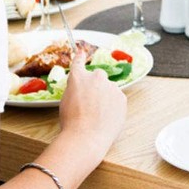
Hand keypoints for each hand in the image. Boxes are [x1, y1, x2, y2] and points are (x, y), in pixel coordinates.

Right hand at [59, 46, 126, 161]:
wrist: (86, 137)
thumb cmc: (72, 123)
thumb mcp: (66, 102)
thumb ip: (75, 90)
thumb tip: (81, 90)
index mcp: (78, 77)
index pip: (79, 62)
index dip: (80, 57)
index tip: (82, 52)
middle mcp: (96, 77)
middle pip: (98, 77)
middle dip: (96, 87)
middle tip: (91, 104)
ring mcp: (111, 86)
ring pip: (109, 89)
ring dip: (105, 98)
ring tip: (98, 116)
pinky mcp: (122, 97)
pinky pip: (117, 99)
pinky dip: (113, 106)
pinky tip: (106, 119)